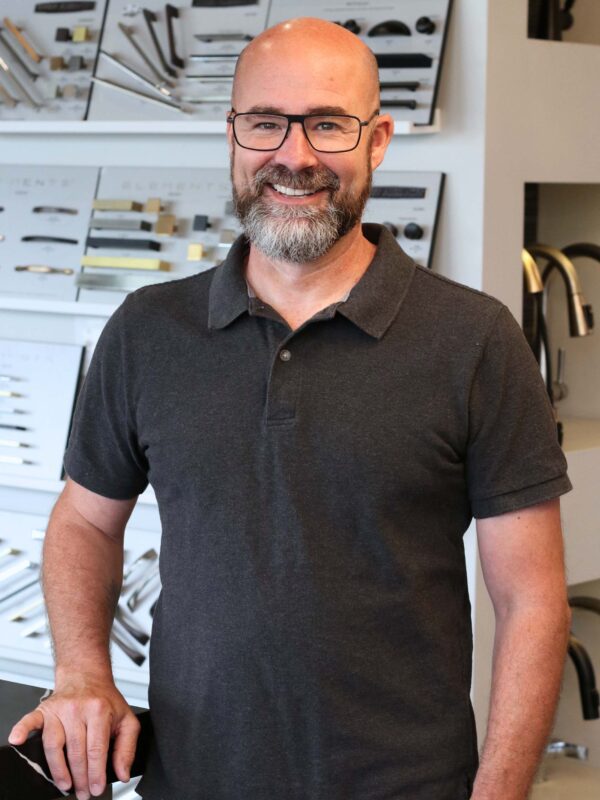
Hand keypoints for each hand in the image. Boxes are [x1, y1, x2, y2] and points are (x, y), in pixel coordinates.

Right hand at [8, 675, 140, 799]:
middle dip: (79, 777)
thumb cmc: (104, 700)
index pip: (96, 748)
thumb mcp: (126, 719)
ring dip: (58, 769)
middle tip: (83, 792)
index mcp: (99, 710)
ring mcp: (59, 709)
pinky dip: (22, 730)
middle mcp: (78, 709)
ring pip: (54, 745)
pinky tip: (18, 740)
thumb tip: (123, 772)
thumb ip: (127, 748)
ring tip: (65, 784)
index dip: (96, 773)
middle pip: (76, 751)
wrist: (87, 676)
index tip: (96, 788)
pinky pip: (30, 721)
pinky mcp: (44, 710)